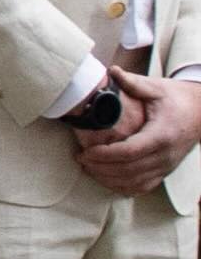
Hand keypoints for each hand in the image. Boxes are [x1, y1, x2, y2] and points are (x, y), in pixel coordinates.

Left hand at [83, 69, 200, 193]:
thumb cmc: (176, 99)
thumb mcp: (157, 88)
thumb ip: (134, 83)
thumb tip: (112, 71)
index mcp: (161, 135)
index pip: (128, 152)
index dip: (104, 155)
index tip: (85, 151)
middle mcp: (164, 155)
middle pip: (128, 171)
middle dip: (100, 168)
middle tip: (80, 159)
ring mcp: (166, 167)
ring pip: (133, 183)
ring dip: (108, 179)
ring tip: (88, 168)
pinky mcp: (165, 172)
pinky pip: (142, 187)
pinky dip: (122, 187)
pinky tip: (106, 179)